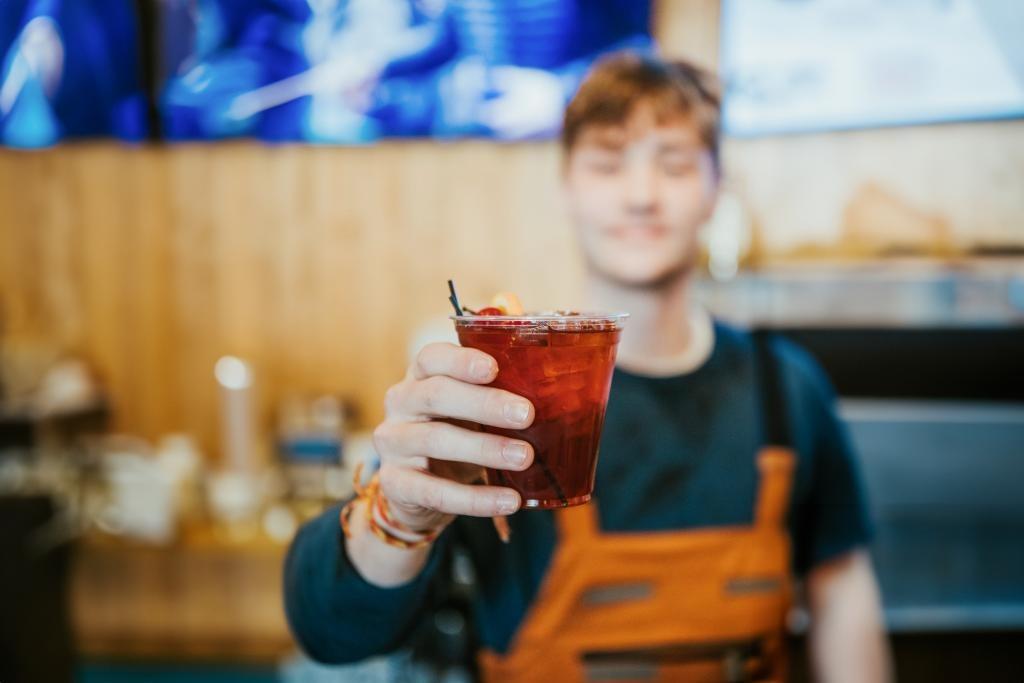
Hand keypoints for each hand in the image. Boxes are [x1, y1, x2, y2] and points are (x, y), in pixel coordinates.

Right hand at [371, 342, 534, 533]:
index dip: (461, 360)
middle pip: (436, 394)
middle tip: (527, 414)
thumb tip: (565, 395)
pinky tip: (509, 501)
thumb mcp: (473, 412)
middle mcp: (401, 402)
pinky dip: (475, 499)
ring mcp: (393, 442)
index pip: (432, 357)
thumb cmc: (457, 435)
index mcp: (421, 376)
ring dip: (483, 449)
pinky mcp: (395, 483)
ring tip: (525, 457)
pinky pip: (434, 491)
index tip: (494, 368)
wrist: (417, 489)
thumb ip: (501, 398)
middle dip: (484, 404)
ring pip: (434, 440)